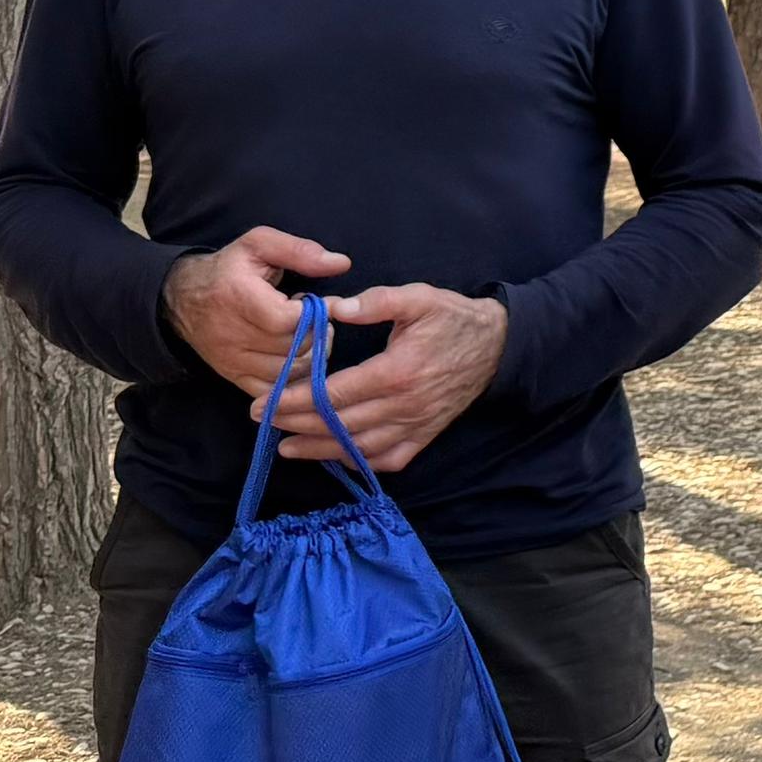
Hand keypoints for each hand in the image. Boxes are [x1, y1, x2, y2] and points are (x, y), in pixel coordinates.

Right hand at [165, 227, 349, 394]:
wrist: (181, 297)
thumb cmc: (228, 268)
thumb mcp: (259, 244)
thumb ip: (300, 251)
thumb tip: (341, 263)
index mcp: (239, 298)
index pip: (288, 321)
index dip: (316, 315)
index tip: (324, 304)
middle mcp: (232, 335)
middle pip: (293, 350)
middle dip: (317, 336)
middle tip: (318, 321)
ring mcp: (231, 361)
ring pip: (288, 374)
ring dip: (310, 358)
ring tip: (308, 337)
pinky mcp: (233, 377)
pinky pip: (273, 392)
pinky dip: (293, 380)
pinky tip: (297, 358)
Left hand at [262, 285, 506, 470]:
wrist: (498, 344)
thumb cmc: (453, 319)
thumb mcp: (419, 298)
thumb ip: (376, 302)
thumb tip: (334, 308)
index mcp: (397, 372)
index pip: (334, 395)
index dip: (295, 402)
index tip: (264, 403)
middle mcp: (405, 406)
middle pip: (339, 424)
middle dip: (295, 424)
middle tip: (263, 422)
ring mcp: (417, 424)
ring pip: (360, 446)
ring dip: (320, 450)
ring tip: (288, 447)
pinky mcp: (427, 434)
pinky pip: (390, 458)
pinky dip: (361, 462)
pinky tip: (338, 457)